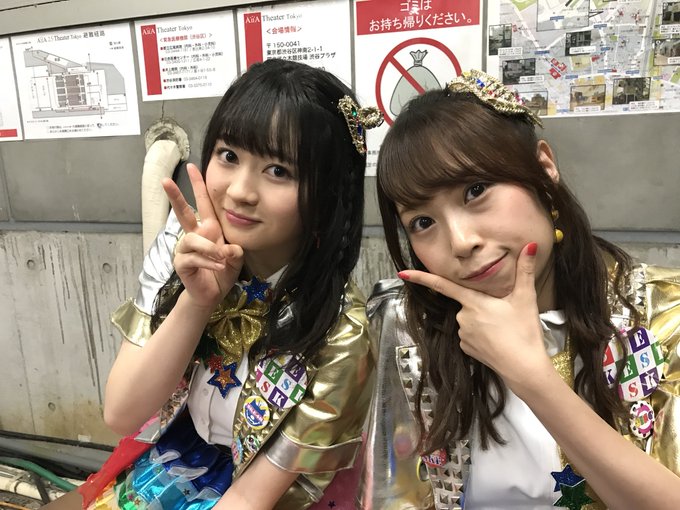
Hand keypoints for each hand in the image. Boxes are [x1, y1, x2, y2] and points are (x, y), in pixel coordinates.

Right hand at [162, 164, 243, 308]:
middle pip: (182, 212)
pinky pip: (193, 258)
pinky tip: (218, 267)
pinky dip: (209, 263)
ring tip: (222, 259)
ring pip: (192, 240)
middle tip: (165, 180)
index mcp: (208, 229)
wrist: (213, 293)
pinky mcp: (181, 263)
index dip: (198, 186)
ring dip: (210, 249)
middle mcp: (195, 235)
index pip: (203, 203)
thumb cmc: (223, 272)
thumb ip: (236, 252)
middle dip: (175, 196)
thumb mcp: (235, 259)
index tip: (192, 166)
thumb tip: (230, 249)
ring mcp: (185, 249)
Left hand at [399, 243, 552, 393]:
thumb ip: (526, 270)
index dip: (421, 278)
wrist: (524, 369)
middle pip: (467, 303)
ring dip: (483, 321)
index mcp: (473, 302)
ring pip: (469, 320)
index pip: (442, 285)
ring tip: (504, 329)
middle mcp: (462, 318)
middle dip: (482, 305)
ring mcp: (462, 336)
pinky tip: (497, 340)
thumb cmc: (524, 332)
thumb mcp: (526, 298)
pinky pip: (469, 335)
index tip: (402, 273)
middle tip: (504, 314)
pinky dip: (481, 335)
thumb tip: (530, 245)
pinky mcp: (465, 349)